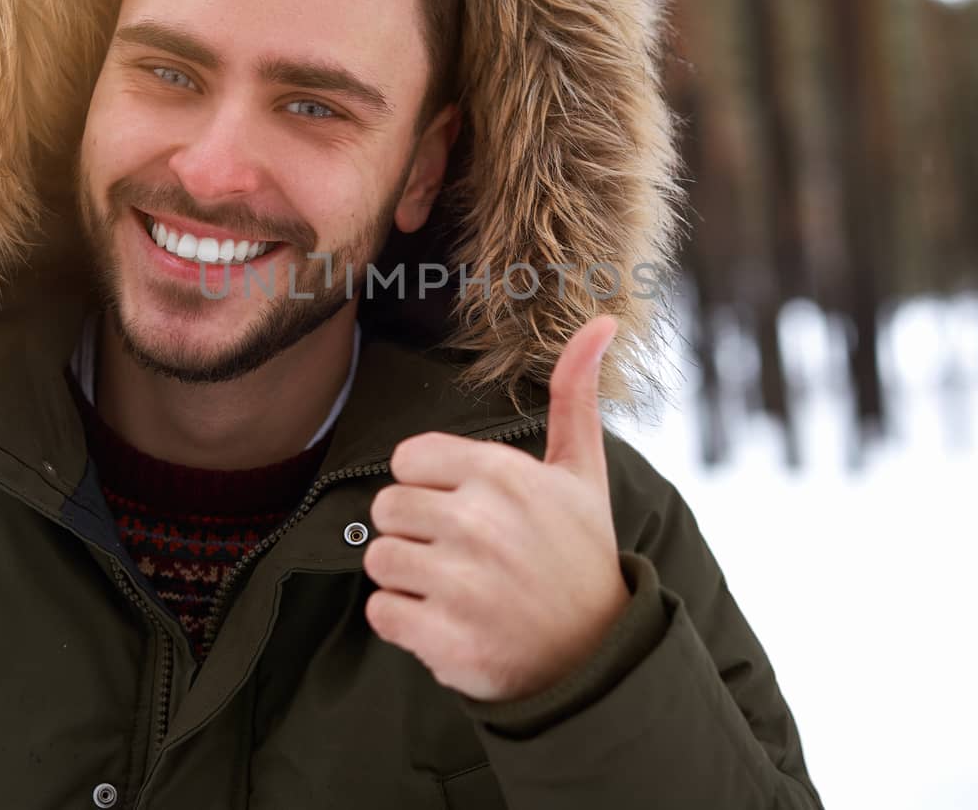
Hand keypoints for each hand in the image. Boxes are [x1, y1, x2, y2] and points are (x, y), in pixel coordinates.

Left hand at [363, 315, 628, 701]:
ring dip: (408, 579)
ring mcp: (461, 584)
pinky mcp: (444, 639)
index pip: (407, 458)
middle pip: (385, 507)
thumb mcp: (582, 473)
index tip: (466, 509)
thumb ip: (575, 395)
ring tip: (457, 588)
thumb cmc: (579, 555)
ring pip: (378, 559)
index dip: (430, 485)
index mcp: (503, 475)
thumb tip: (600, 321)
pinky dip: (406, 623)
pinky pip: (380, 612)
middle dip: (414, 531)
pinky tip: (450, 621)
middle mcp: (479, 524)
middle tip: (462, 554)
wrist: (598, 655)